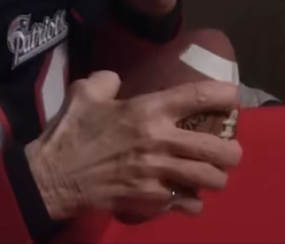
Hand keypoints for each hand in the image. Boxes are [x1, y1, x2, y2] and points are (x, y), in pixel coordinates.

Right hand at [25, 72, 242, 221]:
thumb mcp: (85, 93)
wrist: (50, 178)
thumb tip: (116, 80)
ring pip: (207, 179)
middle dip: (232, 151)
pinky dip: (192, 203)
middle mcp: (159, 141)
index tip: (234, 99)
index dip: (224, 96)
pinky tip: (189, 199)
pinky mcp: (149, 199)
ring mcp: (156, 173)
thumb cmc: (69, 133)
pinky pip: (185, 204)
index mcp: (147, 110)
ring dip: (216, 178)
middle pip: (216, 148)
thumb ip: (106, 81)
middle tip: (231, 151)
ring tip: (214, 176)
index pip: (198, 97)